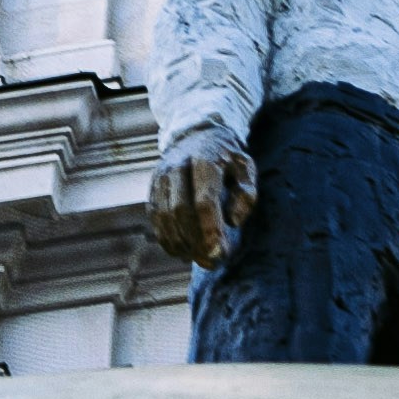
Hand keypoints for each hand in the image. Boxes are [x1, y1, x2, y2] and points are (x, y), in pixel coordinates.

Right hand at [150, 133, 251, 268]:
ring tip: (200, 259)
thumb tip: (232, 222)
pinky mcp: (152, 189)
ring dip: (181, 243)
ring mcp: (160, 178)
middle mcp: (177, 166)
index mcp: (204, 159)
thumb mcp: (245, 168)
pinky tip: (184, 251)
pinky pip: (155, 219)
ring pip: (164, 217)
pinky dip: (168, 239)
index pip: (204, 200)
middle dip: (195, 241)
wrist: (196, 136)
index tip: (221, 253)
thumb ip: (246, 194)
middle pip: (180, 211)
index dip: (210, 230)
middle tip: (212, 262)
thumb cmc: (226, 158)